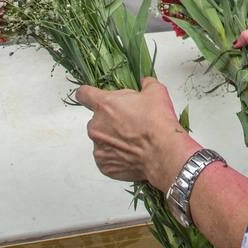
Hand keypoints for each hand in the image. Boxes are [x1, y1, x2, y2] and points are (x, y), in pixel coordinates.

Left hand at [74, 77, 197, 189]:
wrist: (163, 152)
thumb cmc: (157, 123)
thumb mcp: (156, 92)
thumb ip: (146, 83)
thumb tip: (145, 83)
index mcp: (104, 105)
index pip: (83, 94)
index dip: (89, 94)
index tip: (94, 98)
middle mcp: (96, 126)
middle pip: (96, 119)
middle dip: (110, 120)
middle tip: (129, 122)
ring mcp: (98, 147)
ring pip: (101, 139)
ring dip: (112, 138)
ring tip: (132, 141)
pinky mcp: (103, 165)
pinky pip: (106, 157)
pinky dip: (116, 155)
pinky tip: (130, 153)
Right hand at [235, 30, 247, 87]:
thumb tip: (234, 43)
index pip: (243, 50)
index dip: (236, 51)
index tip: (227, 53)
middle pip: (242, 63)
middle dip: (236, 65)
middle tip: (230, 66)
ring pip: (244, 74)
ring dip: (240, 75)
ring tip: (234, 75)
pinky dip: (246, 84)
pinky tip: (241, 83)